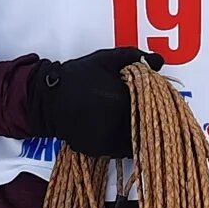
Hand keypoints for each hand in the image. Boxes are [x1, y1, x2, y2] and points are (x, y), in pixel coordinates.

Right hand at [26, 47, 162, 156]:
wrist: (49, 99)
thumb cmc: (78, 76)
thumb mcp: (107, 59)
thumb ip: (135, 57)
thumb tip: (159, 61)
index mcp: (124, 98)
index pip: (154, 104)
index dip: (157, 102)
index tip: (155, 98)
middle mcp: (119, 122)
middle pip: (147, 124)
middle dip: (149, 118)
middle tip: (144, 110)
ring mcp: (110, 139)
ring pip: (137, 140)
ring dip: (139, 132)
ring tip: (132, 120)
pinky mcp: (100, 150)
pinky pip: (122, 150)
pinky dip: (125, 142)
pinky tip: (119, 129)